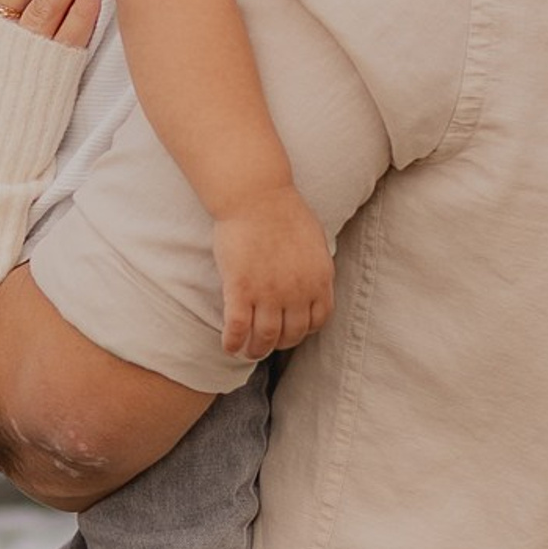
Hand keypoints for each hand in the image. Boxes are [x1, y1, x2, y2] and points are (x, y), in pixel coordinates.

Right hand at [214, 188, 334, 359]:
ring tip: (247, 352)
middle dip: (279, 344)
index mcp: (318, 280)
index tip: (291, 331)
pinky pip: (237, 328)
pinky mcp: (240, 289)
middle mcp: (296, 292)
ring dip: (255, 350)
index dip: (304, 331)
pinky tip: (228, 345)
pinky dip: (233, 342)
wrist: (256, 196)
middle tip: (267, 344)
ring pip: (264, 338)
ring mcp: (268, 293)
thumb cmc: (284, 211)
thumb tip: (315, 282)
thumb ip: (316, 267)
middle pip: (291, 334)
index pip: (317, 321)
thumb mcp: (315, 241)